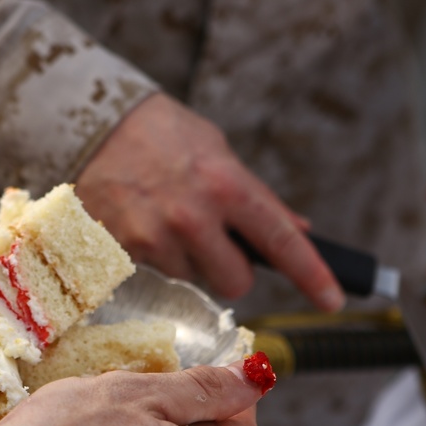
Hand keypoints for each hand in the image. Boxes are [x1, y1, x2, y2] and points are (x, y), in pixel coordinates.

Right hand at [74, 93, 344, 311]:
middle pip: (236, 281)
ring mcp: (157, 238)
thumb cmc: (162, 134)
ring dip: (189, 260)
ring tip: (168, 220)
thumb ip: (254, 196)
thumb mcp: (217, 152)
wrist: (92, 126)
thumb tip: (296, 229)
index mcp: (226, 185)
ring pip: (193, 278)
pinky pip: (157, 272)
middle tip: (217, 243)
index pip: (281, 241)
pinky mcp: (125, 251)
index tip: (332, 300)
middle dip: (232, 269)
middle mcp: (193, 218)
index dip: (312, 274)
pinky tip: (145, 223)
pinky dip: (157, 256)